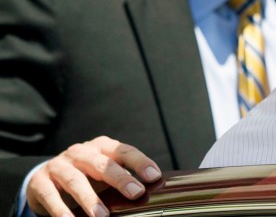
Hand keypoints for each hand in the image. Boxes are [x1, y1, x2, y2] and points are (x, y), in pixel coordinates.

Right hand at [26, 136, 161, 216]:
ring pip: (75, 180)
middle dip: (120, 178)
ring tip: (102, 216)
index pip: (124, 151)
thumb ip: (126, 176)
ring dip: (90, 199)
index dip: (140, 162)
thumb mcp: (106, 171)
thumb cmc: (87, 175)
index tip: (154, 176)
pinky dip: (60, 209)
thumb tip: (152, 190)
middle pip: (101, 164)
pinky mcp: (40, 181)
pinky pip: (50, 195)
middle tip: (136, 193)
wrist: (46, 177)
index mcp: (102, 146)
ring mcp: (59, 165)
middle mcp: (80, 152)